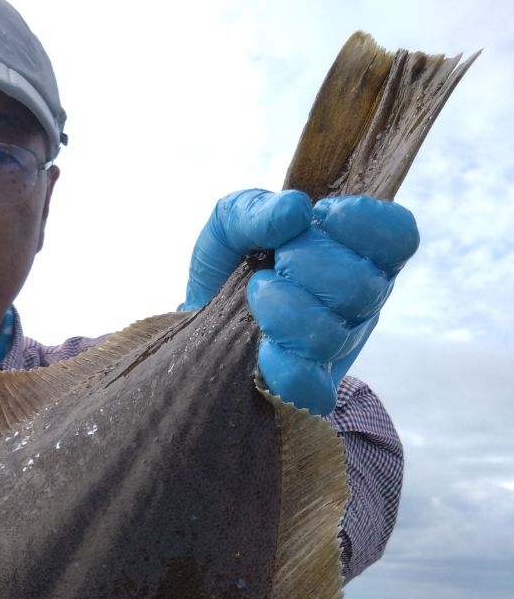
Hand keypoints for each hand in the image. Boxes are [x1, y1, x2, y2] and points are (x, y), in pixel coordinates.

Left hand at [182, 189, 418, 413]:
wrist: (199, 326)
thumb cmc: (229, 269)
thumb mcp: (231, 224)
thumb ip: (255, 208)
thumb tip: (296, 210)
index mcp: (358, 256)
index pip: (399, 238)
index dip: (367, 223)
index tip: (321, 214)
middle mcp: (359, 303)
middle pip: (364, 287)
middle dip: (309, 265)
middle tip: (277, 262)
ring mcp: (339, 348)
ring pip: (331, 335)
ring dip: (284, 308)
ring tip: (258, 295)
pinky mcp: (312, 389)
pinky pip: (311, 388)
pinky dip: (282, 365)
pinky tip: (261, 347)